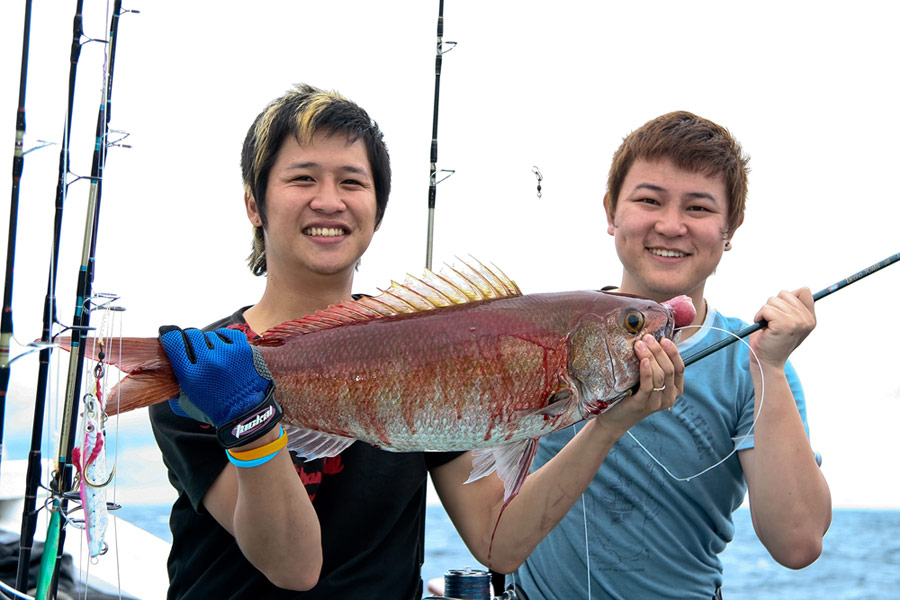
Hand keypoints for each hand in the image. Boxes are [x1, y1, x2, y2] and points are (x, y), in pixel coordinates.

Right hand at [159, 326, 281, 447]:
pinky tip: (224, 349)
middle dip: (189, 340)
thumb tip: (166, 363)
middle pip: (191, 334)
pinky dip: (224, 339)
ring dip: (208, 343)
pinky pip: (228, 334)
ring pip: (210, 335)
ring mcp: (227, 354)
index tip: (168, 333)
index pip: (173, 341)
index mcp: (190, 374)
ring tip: (213, 356)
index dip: (168, 334)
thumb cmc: (213, 409)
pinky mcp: (243, 349)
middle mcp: (208, 361)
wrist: (245, 413)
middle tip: (192, 348)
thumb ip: (175, 380)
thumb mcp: (185, 401)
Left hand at [600, 335, 683, 434]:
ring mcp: (657, 402)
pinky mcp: (642, 404)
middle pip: (669, 370)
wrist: (616, 417)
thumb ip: (655, 365)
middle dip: (659, 351)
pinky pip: (648, 385)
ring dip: (650, 357)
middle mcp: (669, 398)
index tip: (663, 338)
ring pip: (660, 376)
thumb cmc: (632, 393)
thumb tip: (654, 340)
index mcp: (675, 390)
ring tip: (640, 344)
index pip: (679, 368)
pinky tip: (643, 360)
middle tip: (647, 338)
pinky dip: (646, 371)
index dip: (673, 352)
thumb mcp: (648, 379)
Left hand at [749, 288, 815, 368]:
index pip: (804, 291)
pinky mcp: (784, 325)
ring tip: (767, 326)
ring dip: (764, 312)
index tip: (782, 313)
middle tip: (771, 322)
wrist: (766, 362)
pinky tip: (762, 328)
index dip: (788, 298)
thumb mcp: (788, 322)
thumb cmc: (772, 341)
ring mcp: (797, 322)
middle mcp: (807, 320)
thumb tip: (796, 290)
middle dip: (773, 305)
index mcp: (810, 318)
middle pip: (785, 294)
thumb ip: (793, 307)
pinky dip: (759, 316)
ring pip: (773, 301)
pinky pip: (766, 309)